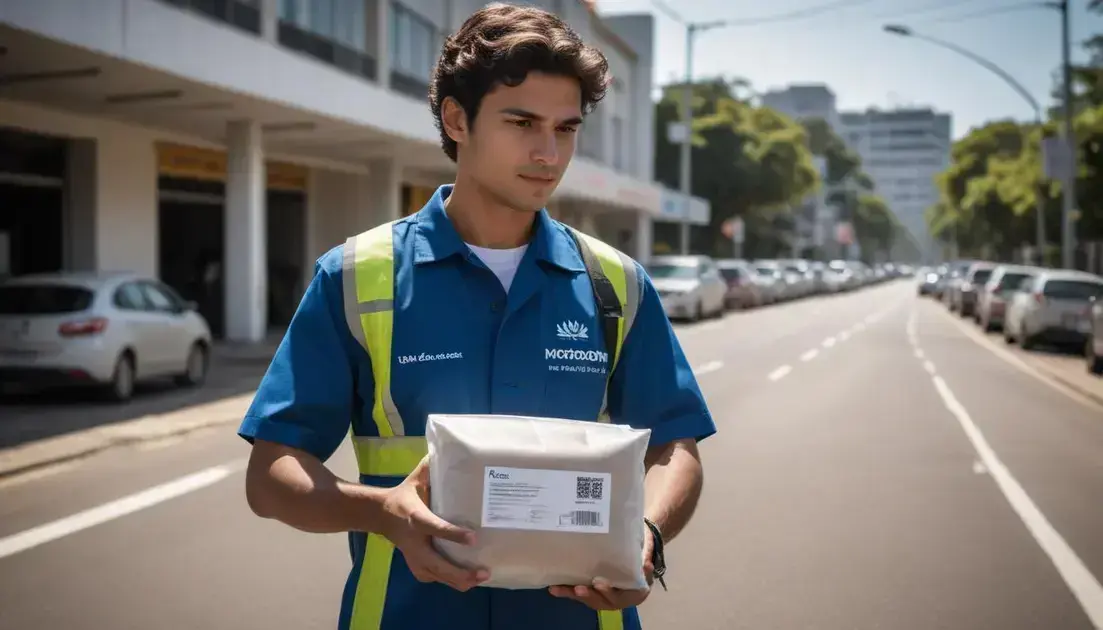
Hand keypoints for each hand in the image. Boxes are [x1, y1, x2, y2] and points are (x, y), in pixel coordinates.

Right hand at [380, 455, 489, 591]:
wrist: (379, 514)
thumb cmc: (404, 495)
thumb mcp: (416, 478)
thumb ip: (433, 467)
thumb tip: (453, 448)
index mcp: (414, 516)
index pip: (433, 526)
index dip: (452, 533)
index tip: (473, 538)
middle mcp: (413, 540)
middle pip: (435, 563)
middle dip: (459, 571)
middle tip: (483, 572)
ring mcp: (412, 555)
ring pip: (435, 574)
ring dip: (457, 580)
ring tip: (480, 578)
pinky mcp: (414, 563)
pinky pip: (431, 577)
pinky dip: (448, 581)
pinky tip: (466, 581)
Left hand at [547, 527, 654, 609]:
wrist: (638, 552)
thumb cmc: (642, 551)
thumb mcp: (648, 550)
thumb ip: (647, 555)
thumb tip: (645, 563)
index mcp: (636, 592)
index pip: (622, 596)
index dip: (609, 591)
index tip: (599, 583)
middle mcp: (619, 598)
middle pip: (602, 601)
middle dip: (588, 595)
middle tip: (578, 588)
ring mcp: (604, 596)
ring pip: (588, 599)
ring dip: (572, 595)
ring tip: (558, 589)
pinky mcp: (593, 591)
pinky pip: (580, 594)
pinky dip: (567, 591)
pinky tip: (553, 588)